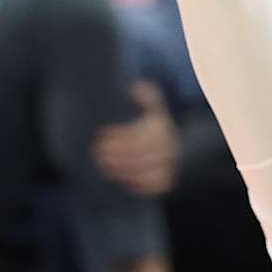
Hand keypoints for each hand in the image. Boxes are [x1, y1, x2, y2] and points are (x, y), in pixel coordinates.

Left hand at [91, 81, 177, 196]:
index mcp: (162, 128)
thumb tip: (135, 88)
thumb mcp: (155, 109)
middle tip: (97, 153)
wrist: (174, 152)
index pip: (138, 133)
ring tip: (103, 165)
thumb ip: (147, 97)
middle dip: (116, 153)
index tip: (101, 134)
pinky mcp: (166, 180)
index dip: (119, 135)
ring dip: (122, 169)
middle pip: (139, 152)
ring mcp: (168, 164)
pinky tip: (119, 178)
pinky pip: (151, 183)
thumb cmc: (156, 128)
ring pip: (143, 168)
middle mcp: (168, 147)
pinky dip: (135, 182)